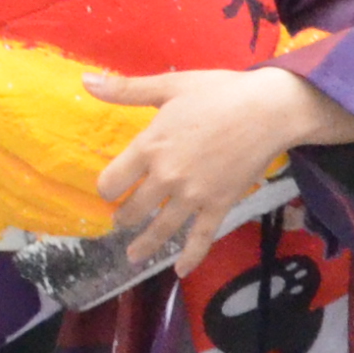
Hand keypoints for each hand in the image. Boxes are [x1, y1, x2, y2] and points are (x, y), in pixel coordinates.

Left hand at [84, 62, 336, 270]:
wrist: (268, 110)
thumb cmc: (218, 92)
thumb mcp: (169, 85)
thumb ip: (126, 89)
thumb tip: (85, 80)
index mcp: (150, 147)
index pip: (112, 181)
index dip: (107, 188)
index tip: (110, 189)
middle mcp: (167, 177)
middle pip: (134, 209)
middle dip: (124, 217)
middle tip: (122, 221)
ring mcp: (194, 195)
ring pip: (161, 229)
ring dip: (145, 245)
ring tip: (133, 256)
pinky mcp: (219, 205)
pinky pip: (201, 238)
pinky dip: (190, 257)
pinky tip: (180, 271)